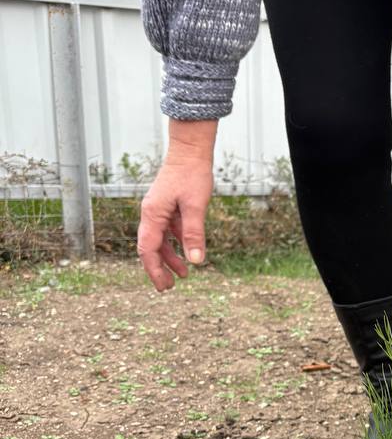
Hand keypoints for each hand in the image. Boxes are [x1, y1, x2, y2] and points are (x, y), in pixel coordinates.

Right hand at [137, 119, 216, 290]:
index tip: (163, 286)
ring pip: (159, 240)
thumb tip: (196, 261)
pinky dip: (176, 243)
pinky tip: (187, 252)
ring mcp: (157, 209)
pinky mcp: (166, 206)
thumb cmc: (192, 175)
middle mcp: (150, 214)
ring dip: (169, 257)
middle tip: (168, 288)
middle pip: (150, 248)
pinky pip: (167, 230)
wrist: (190, 150)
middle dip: (158, 268)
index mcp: (152, 215)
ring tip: (184, 274)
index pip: (148, 250)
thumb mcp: (196, 206)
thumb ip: (194, 234)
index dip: (154, 270)